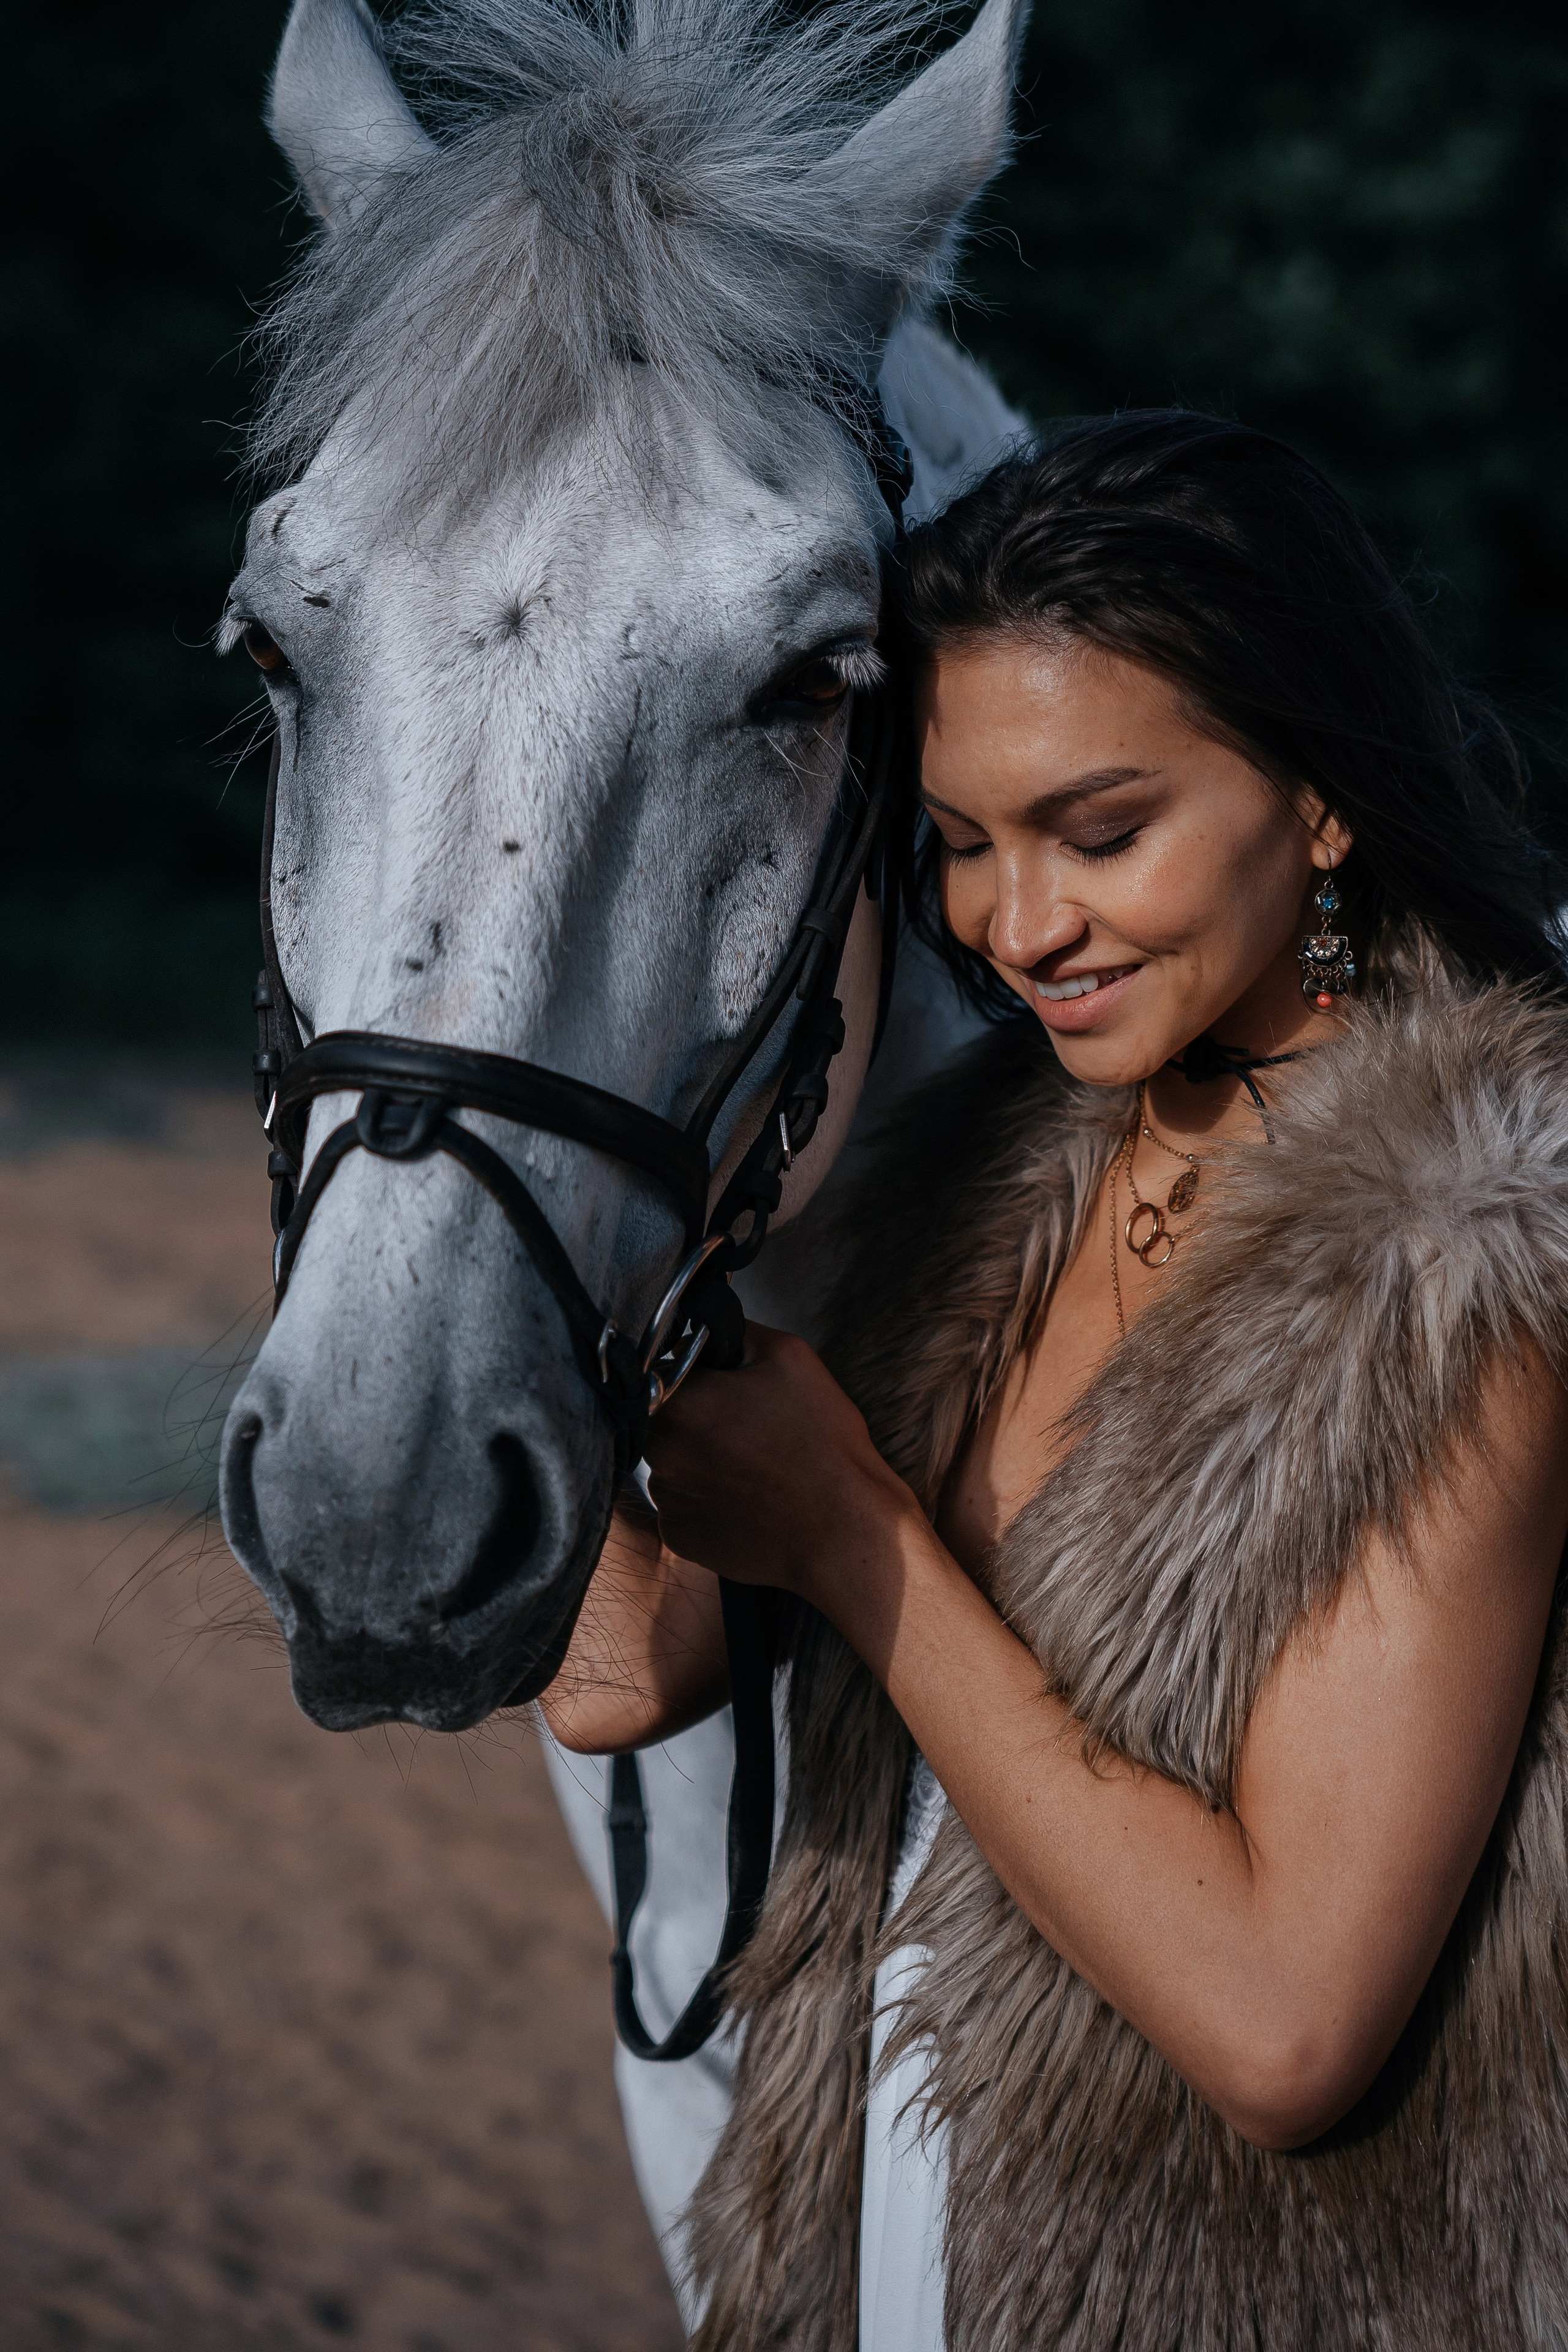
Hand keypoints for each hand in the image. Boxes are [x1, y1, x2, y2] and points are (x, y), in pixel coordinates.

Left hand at [642, 1323, 911, 1598]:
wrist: (843, 1530)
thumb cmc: (821, 1443)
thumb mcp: (789, 1358)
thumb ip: (734, 1331)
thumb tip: (705, 1324)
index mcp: (678, 1404)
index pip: (664, 1370)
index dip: (699, 1375)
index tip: (731, 1388)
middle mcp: (658, 1454)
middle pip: (664, 1419)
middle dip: (697, 1417)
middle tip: (748, 1428)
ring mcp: (667, 1501)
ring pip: (673, 1463)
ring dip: (700, 1460)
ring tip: (754, 1468)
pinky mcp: (678, 1538)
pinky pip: (682, 1505)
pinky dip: (706, 1500)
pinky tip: (747, 1499)